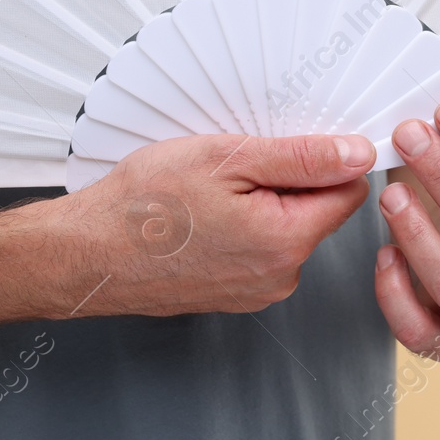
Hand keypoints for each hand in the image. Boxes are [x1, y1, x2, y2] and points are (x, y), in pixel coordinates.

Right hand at [42, 132, 375, 316]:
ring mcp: (254, 291)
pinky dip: (237, 226)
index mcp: (287, 241)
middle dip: (286, 181)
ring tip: (209, 191)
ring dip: (258, 203)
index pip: (348, 192)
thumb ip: (302, 158)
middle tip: (234, 164)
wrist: (83, 255)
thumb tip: (356, 154)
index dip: (326, 160)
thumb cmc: (141, 209)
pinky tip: (199, 214)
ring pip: (282, 230)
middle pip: (315, 212)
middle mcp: (279, 276)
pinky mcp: (231, 294)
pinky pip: (254, 250)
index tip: (291, 144)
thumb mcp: (227, 159)